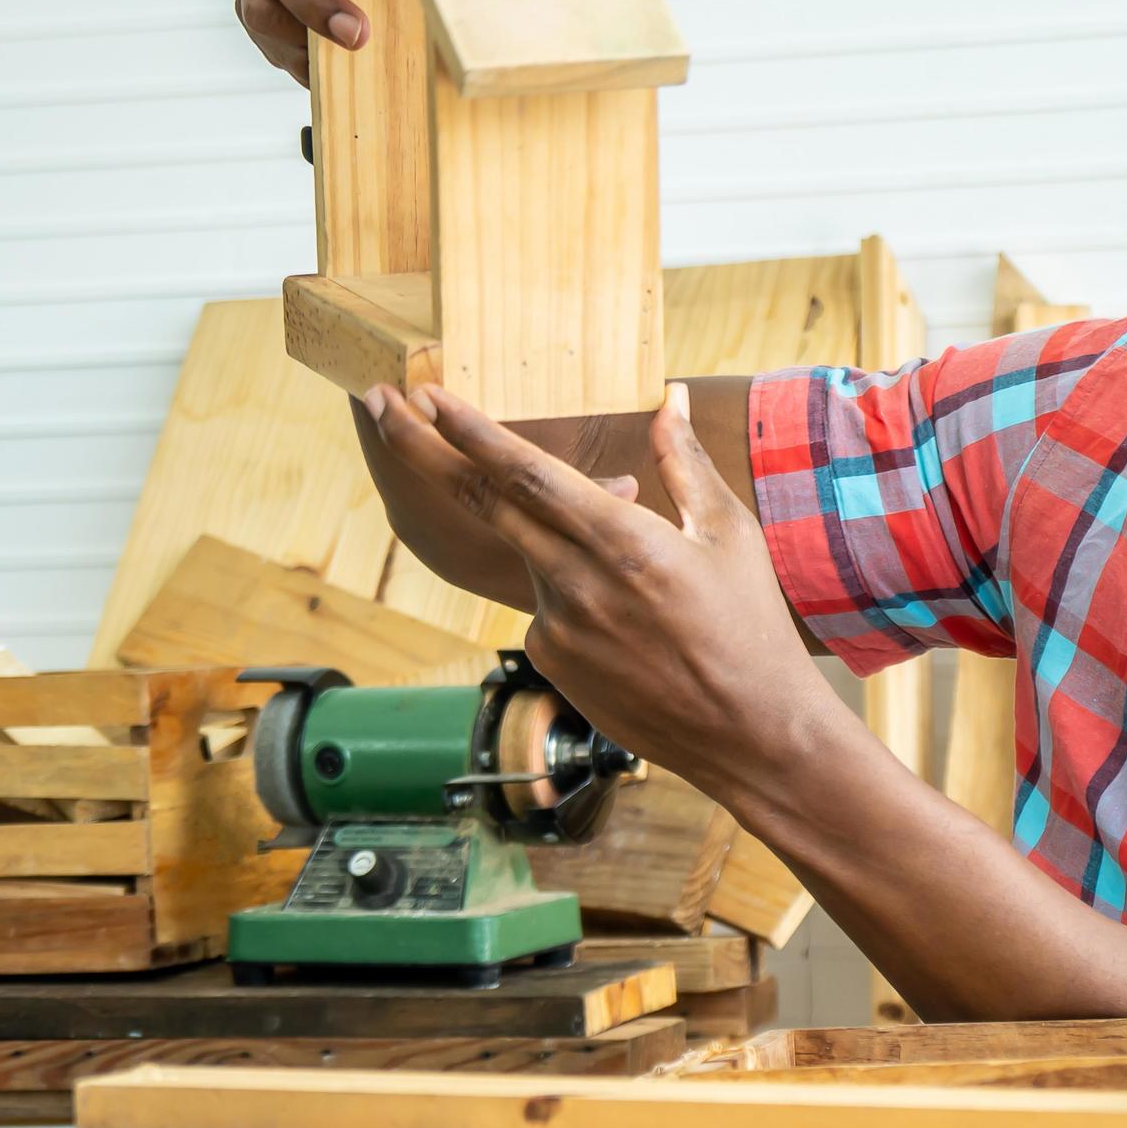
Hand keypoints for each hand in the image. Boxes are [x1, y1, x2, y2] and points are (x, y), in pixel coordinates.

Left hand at [361, 380, 831, 801]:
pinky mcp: (550, 661)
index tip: (427, 394)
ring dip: (537, 530)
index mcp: (623, 541)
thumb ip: (685, 461)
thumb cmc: (749, 627)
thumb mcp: (729, 533)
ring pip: (523, 551)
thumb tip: (672, 398)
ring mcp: (555, 627)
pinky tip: (632, 621)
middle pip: (478, 502)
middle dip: (418, 449)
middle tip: (377, 404)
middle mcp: (576, 582)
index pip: (526, 473)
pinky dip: (568, 585)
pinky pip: (543, 601)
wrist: (747, 733)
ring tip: (621, 564)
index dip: (469, 430)